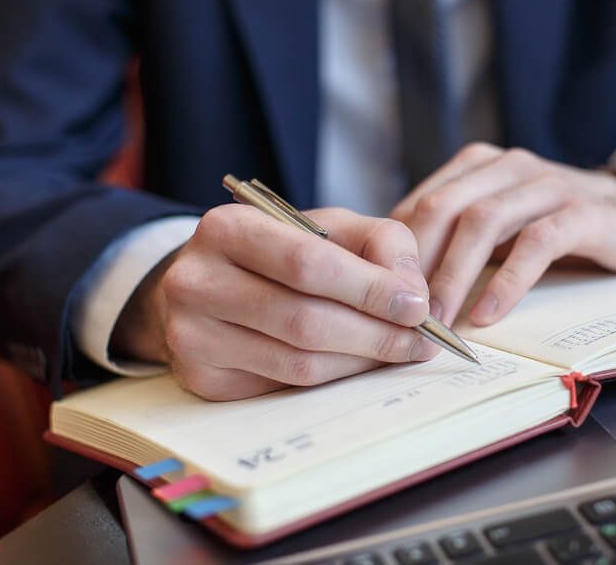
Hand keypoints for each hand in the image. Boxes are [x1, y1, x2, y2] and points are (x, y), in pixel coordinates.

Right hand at [110, 206, 438, 399]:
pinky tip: (357, 364)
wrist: (207, 285)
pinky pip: (283, 388)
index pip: (308, 264)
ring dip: (361, 362)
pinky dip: (333, 379)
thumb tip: (414, 295)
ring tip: (399, 352)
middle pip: (305, 320)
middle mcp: (197, 282)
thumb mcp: (328, 227)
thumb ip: (380, 243)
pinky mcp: (202, 379)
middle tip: (422, 341)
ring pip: (298, 363)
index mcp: (227, 229)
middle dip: (376, 335)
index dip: (371, 289)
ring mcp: (192, 336)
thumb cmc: (279, 253)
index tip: (419, 307)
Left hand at [390, 143, 615, 326]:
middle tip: (399, 315)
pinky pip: (537, 243)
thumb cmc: (557, 227)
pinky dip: (509, 280)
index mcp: (478, 166)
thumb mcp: (502, 228)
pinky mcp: (583, 212)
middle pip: (442, 208)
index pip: (419, 204)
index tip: (376, 299)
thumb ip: (457, 240)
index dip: (393, 253)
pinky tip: (490, 314)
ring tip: (437, 320)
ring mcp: (546, 185)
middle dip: (415, 265)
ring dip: (454, 275)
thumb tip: (394, 284)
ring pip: (483, 222)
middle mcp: (507, 166)